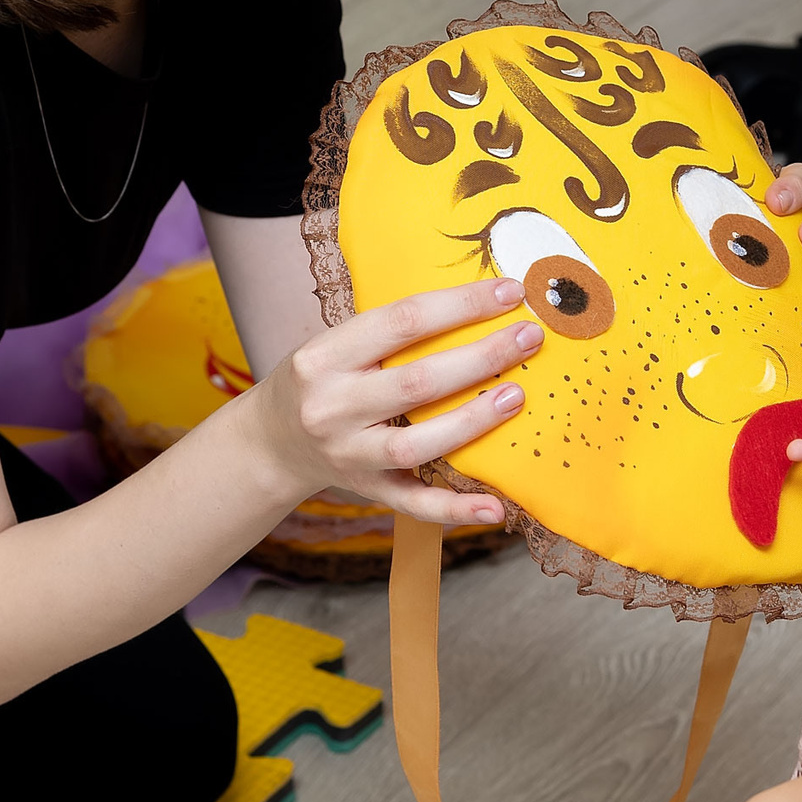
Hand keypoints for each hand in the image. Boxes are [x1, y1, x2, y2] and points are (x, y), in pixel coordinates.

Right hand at [244, 278, 538, 528]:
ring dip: (474, 421)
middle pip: (416, 383)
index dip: (461, 306)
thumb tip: (479, 307)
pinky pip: (416, 505)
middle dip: (481, 357)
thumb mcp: (335, 344)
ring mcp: (350, 455)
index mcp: (324, 357)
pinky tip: (497, 506)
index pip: (402, 322)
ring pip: (418, 445)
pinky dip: (457, 509)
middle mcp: (332, 407)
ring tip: (517, 395)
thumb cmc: (321, 380)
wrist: (271, 443)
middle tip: (529, 338)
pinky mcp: (368, 491)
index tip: (509, 293)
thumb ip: (391, 333)